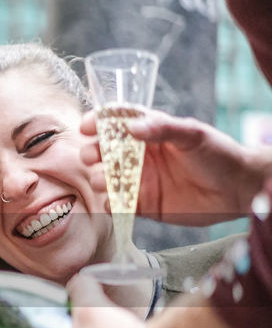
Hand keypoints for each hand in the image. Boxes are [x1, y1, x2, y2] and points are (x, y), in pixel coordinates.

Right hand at [80, 108, 269, 224]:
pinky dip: (110, 204)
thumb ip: (162, 128)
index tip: (86, 126)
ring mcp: (140, 180)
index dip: (98, 122)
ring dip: (99, 179)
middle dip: (92, 152)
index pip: (116, 122)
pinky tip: (113, 202)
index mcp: (150, 133)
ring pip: (106, 178)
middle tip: (91, 156)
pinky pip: (118, 204)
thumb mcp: (192, 134)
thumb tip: (130, 127)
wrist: (239, 189)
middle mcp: (140, 156)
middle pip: (104, 151)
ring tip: (104, 180)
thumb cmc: (219, 154)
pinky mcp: (143, 205)